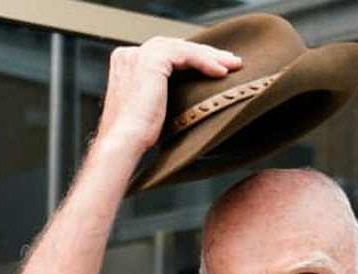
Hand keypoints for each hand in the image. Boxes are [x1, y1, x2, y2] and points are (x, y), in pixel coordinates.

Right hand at [96, 37, 241, 154]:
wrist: (125, 142)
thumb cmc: (137, 135)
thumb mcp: (151, 107)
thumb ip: (162, 92)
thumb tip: (190, 93)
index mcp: (126, 63)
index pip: (165, 53)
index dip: (191, 58)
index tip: (214, 67)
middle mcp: (129, 54)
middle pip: (175, 46)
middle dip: (204, 54)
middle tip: (229, 62)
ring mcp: (138, 55)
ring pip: (183, 48)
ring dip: (210, 56)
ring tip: (233, 66)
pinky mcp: (151, 60)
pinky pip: (186, 55)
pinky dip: (205, 62)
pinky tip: (222, 72)